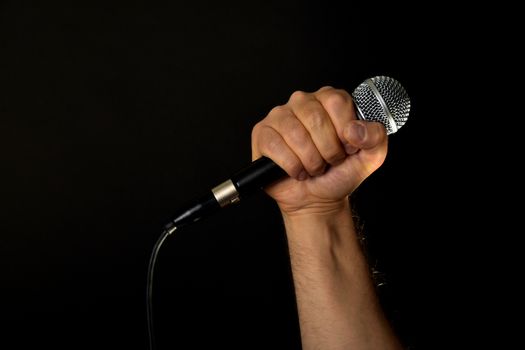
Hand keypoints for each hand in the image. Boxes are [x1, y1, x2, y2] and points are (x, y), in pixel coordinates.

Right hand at [251, 86, 387, 215]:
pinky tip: (296, 170)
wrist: (317, 199)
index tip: (347, 148)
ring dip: (310, 161)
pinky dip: (291, 166)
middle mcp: (303, 101)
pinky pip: (276, 146)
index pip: (337, 102)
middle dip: (328, 150)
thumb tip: (354, 129)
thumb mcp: (370, 156)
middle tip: (329, 161)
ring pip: (295, 134)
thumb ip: (375, 136)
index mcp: (329, 99)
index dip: (344, 131)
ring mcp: (279, 116)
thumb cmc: (339, 173)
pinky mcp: (262, 133)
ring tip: (313, 167)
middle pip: (316, 118)